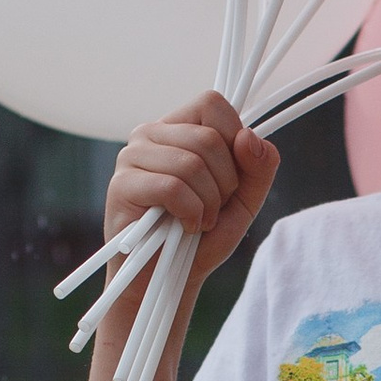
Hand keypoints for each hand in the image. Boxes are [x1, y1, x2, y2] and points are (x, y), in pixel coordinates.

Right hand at [106, 93, 278, 286]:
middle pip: (208, 137)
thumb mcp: (244, 200)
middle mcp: (151, 132)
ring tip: (200, 221)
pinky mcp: (122, 184)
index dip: (234, 140)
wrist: (168, 277)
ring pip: (192, 163)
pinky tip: (185, 227)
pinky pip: (173, 187)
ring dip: (209, 203)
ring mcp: (132, 155)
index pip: (213, 103)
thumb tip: (249, 136)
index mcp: (179, 127)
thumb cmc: (203, 235)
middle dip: (226, 183)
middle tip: (214, 209)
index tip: (231, 177)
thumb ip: (258, 166)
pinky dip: (191, 213)